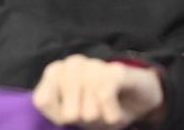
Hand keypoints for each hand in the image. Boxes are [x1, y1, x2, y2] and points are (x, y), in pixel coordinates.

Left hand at [33, 55, 165, 129]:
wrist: (141, 98)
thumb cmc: (101, 108)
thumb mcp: (76, 115)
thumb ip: (59, 112)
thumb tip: (67, 114)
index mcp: (56, 72)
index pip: (42, 101)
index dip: (58, 116)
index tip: (72, 114)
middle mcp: (72, 64)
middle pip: (69, 113)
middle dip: (85, 120)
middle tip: (95, 111)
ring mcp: (94, 64)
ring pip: (89, 109)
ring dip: (101, 117)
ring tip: (107, 108)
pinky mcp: (116, 70)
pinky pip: (105, 98)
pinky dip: (113, 113)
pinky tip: (116, 111)